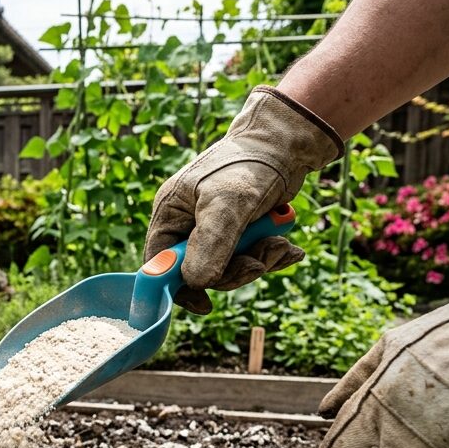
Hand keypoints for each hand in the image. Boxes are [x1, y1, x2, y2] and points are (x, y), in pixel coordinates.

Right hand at [144, 87, 341, 313]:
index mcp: (171, 214)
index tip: (205, 304)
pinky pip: (251, 257)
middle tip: (257, 264)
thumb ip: (211, 244)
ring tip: (279, 246)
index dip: (178, 287)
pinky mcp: (242, 231)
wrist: (287, 143)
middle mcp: (189, 223)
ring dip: (258, 262)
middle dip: (232, 272)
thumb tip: (197, 283)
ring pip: (229, 267)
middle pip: (199, 271)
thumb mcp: (228, 204)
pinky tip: (288, 248)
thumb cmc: (249, 165)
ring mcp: (216, 229)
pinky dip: (270, 256)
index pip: (160, 263)